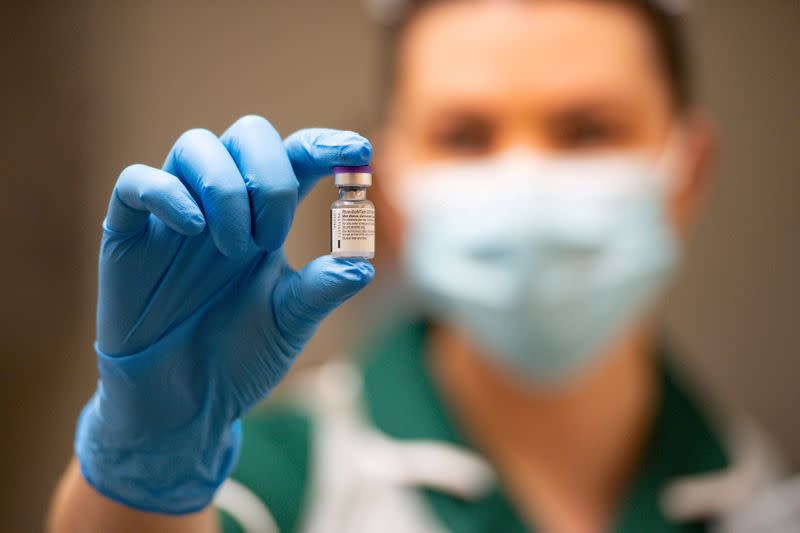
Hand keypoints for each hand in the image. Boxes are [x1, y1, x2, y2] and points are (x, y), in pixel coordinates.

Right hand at [76, 116, 373, 513]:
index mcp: (266, 220)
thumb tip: (363, 264)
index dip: (326, 145)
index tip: (359, 151)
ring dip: (226, 186)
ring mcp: (175, 216)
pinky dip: (167, 192)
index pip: (296, 159)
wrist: (182, 405)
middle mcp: (224, 206)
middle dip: (271, 174)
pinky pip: (136, 183)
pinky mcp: (129, 236)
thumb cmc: (238, 358)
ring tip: (237, 247)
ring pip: (194, 146)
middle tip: (273, 235)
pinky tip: (194, 228)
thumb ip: (321, 289)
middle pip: (247, 135)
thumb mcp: (289, 322)